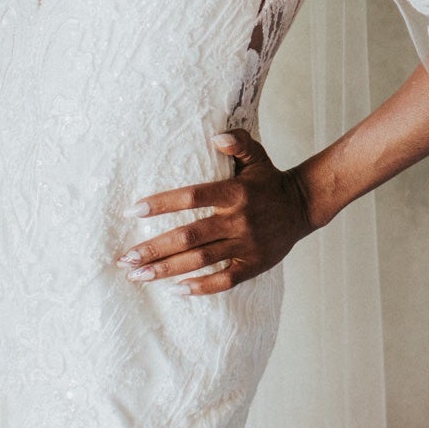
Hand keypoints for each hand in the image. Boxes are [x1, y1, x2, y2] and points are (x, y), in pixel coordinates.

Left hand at [114, 130, 316, 295]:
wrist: (303, 206)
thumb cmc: (270, 180)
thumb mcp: (257, 156)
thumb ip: (238, 142)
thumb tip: (217, 137)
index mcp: (235, 192)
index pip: (192, 197)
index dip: (161, 204)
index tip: (132, 211)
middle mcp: (239, 220)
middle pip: (190, 236)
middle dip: (154, 249)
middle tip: (125, 259)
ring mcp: (246, 245)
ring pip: (201, 261)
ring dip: (167, 270)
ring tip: (138, 276)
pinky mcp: (253, 265)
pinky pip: (224, 281)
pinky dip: (200, 287)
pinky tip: (175, 290)